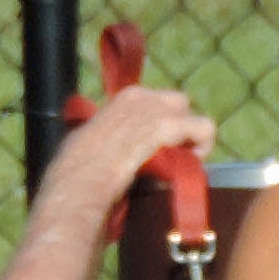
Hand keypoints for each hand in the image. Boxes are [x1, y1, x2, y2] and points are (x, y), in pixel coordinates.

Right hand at [55, 86, 215, 212]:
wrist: (80, 182)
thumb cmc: (76, 173)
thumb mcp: (87, 146)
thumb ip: (107, 141)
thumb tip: (116, 155)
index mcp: (122, 100)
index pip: (156, 103)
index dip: (162, 125)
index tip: (158, 150)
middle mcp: (140, 97)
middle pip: (178, 104)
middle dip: (181, 128)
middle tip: (176, 157)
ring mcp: (154, 109)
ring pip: (191, 115)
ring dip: (193, 138)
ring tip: (185, 163)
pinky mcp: (167, 125)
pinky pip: (202, 128)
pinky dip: (202, 146)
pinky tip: (193, 164)